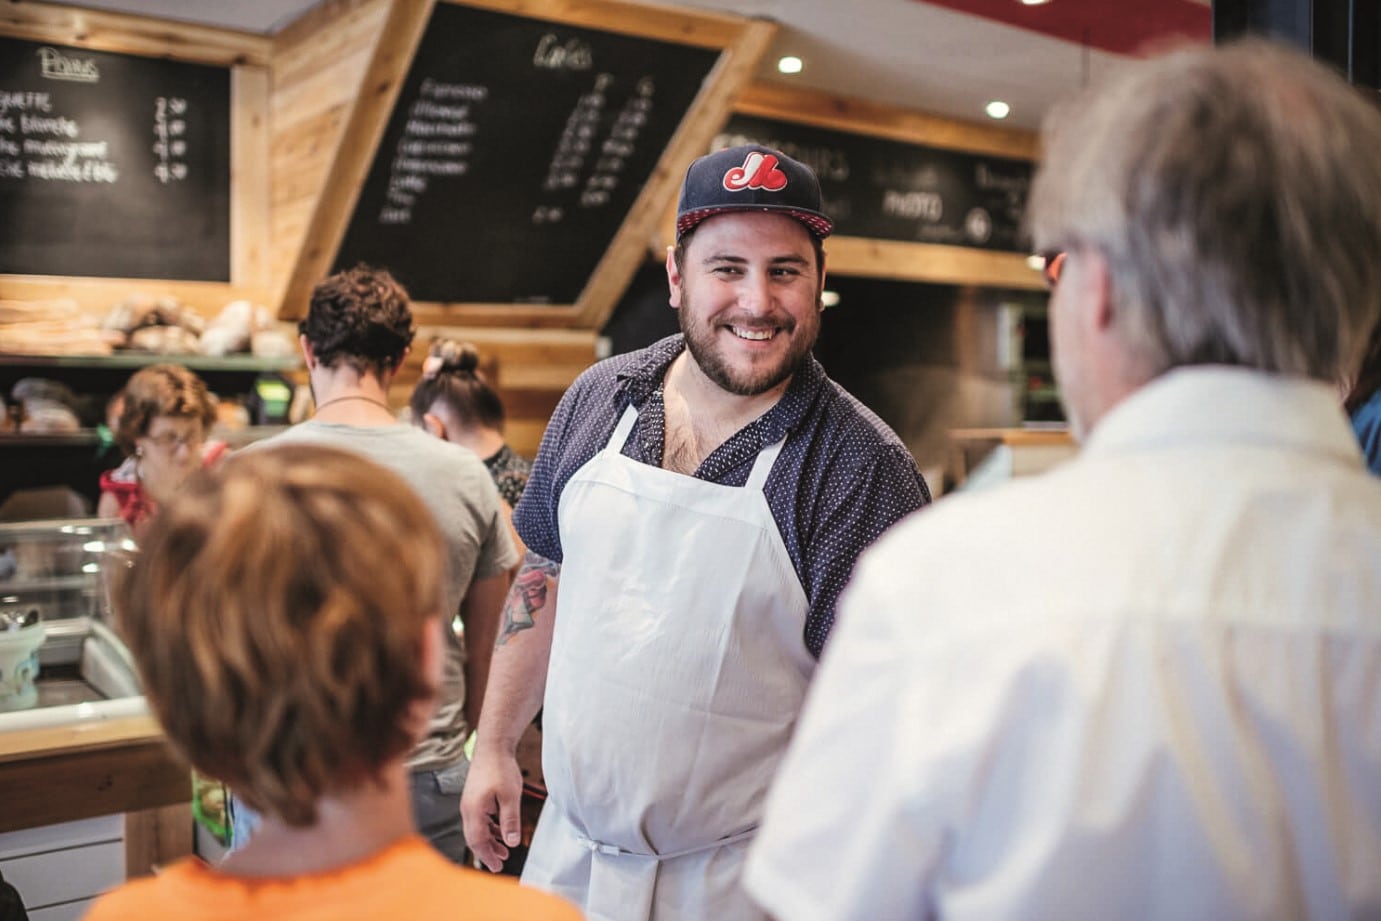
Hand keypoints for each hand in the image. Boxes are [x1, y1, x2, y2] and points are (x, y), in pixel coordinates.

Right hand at [462, 743, 524, 871]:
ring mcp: (470, 802)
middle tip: (500, 864)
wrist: (493, 746)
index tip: (497, 867)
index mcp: (473, 810)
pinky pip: (480, 819)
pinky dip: (490, 828)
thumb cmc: (500, 768)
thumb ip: (510, 821)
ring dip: (490, 840)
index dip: (487, 855)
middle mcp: (468, 808)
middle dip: (487, 851)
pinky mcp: (475, 797)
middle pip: (474, 837)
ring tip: (504, 850)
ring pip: (477, 828)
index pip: (477, 841)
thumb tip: (512, 842)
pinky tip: (501, 831)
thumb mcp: (510, 796)